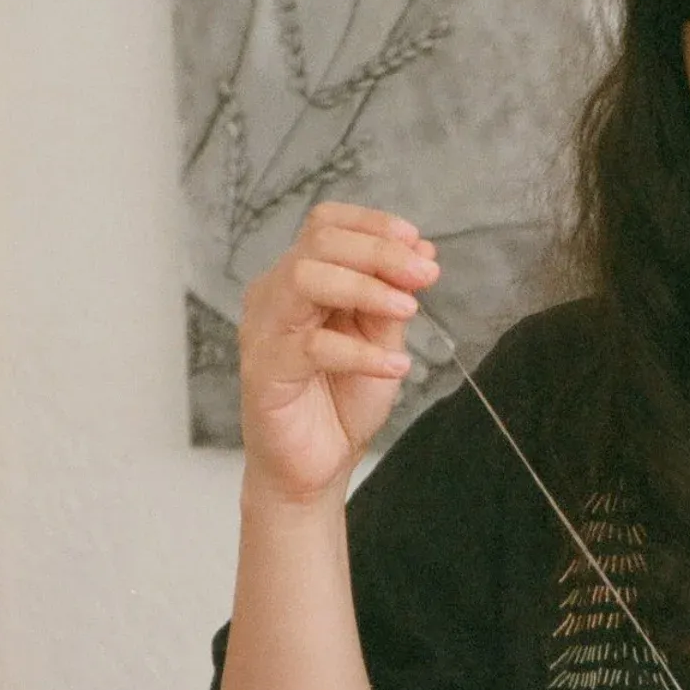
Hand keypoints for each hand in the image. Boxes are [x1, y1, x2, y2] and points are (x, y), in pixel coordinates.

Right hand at [238, 202, 438, 504]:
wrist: (317, 466)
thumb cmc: (342, 400)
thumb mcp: (380, 339)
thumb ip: (393, 296)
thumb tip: (422, 249)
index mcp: (299, 279)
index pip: (325, 224)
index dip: (372, 224)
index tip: (417, 242)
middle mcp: (274, 296)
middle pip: (319, 244)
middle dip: (380, 253)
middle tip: (426, 274)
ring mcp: (264, 331)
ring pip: (306, 280)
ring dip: (366, 289)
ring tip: (409, 310)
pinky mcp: (264, 371)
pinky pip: (312, 347)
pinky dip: (361, 353)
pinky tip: (395, 365)